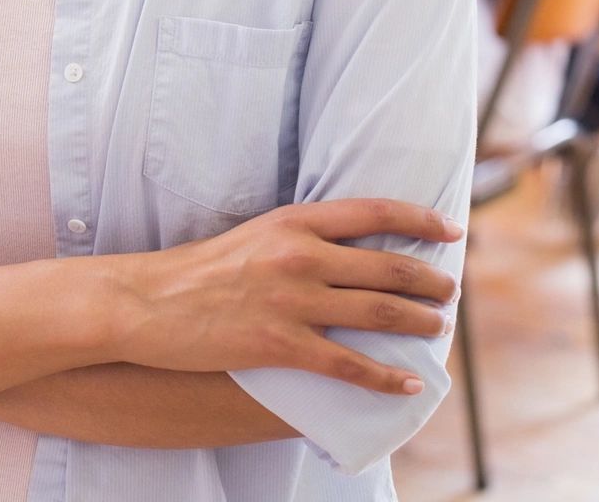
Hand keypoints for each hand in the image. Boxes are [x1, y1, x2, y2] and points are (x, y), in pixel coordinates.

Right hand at [107, 200, 461, 395]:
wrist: (147, 303)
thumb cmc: (199, 270)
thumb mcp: (255, 235)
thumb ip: (300, 238)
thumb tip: (346, 251)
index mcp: (294, 221)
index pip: (375, 213)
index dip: (421, 221)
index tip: (451, 231)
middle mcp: (300, 256)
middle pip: (387, 268)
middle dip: (429, 283)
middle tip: (448, 292)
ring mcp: (291, 302)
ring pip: (378, 315)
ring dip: (418, 324)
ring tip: (438, 329)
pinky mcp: (279, 345)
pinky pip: (348, 365)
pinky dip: (384, 378)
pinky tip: (407, 385)